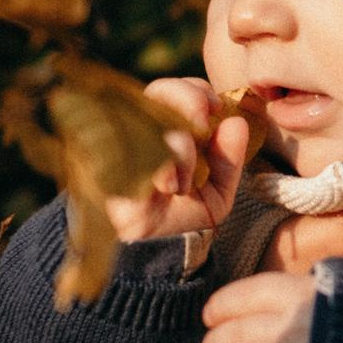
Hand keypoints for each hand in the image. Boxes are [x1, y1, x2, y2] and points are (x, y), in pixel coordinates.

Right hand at [106, 78, 255, 241]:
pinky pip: (134, 149)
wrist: (157, 253)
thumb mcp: (218, 189)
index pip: (184, 89)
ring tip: (183, 183)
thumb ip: (229, 157)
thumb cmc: (186, 215)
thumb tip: (237, 123)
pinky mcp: (106, 164)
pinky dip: (159, 166)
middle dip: (189, 101)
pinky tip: (166, 188)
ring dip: (177, 147)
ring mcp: (123, 144)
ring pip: (150, 118)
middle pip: (161, 90)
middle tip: (203, 126)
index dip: (202, 93)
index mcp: (173, 130)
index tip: (218, 110)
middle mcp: (145, 131)